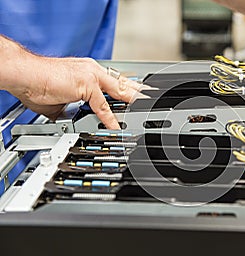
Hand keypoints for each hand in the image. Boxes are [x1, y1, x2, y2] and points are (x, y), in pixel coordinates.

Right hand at [10, 56, 147, 128]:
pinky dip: (110, 119)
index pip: (115, 81)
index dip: (129, 88)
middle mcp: (94, 71)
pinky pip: (102, 107)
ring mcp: (92, 76)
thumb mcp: (63, 99)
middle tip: (153, 99)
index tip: (139, 95)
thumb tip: (75, 121)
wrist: (23, 74)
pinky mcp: (86, 85)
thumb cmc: (38, 83)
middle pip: (124, 83)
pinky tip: (117, 127)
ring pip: (119, 92)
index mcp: (90, 71)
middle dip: (140, 93)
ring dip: (134, 103)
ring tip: (145, 112)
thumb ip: (75, 108)